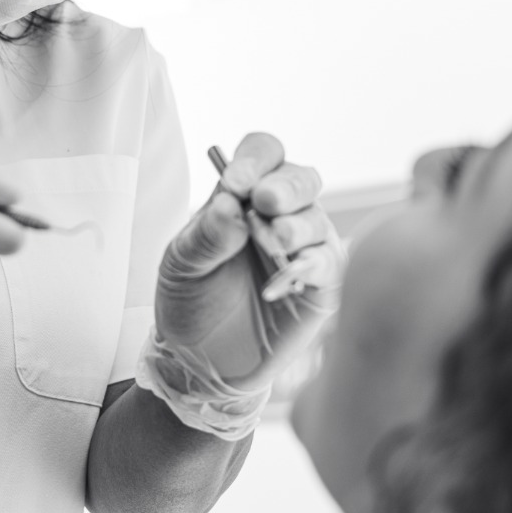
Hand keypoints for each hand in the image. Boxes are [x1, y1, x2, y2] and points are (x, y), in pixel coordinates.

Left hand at [155, 133, 343, 391]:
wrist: (200, 358)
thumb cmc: (193, 300)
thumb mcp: (183, 263)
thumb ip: (207, 234)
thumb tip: (231, 202)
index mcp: (246, 194)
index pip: (264, 154)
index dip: (254, 161)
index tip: (234, 182)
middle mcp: (282, 213)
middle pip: (301, 178)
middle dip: (285, 186)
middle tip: (265, 200)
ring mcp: (305, 247)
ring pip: (317, 219)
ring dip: (295, 226)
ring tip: (273, 242)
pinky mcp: (320, 285)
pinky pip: (328, 264)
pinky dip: (307, 267)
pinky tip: (277, 282)